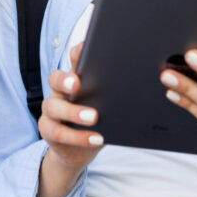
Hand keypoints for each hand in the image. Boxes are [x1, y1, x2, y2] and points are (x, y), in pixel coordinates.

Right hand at [39, 43, 103, 172]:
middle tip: (77, 83)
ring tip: (93, 117)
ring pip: (53, 107)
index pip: (74, 60)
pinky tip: (96, 138)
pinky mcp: (48, 131)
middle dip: (65, 79)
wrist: (79, 150)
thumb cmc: (98, 121)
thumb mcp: (107, 103)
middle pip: (55, 78)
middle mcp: (59, 91)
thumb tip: (148, 77)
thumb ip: (116, 90)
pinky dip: (78, 136)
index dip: (78, 53)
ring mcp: (51, 111)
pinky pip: (59, 133)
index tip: (86, 47)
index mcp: (74, 79)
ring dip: (73, 112)